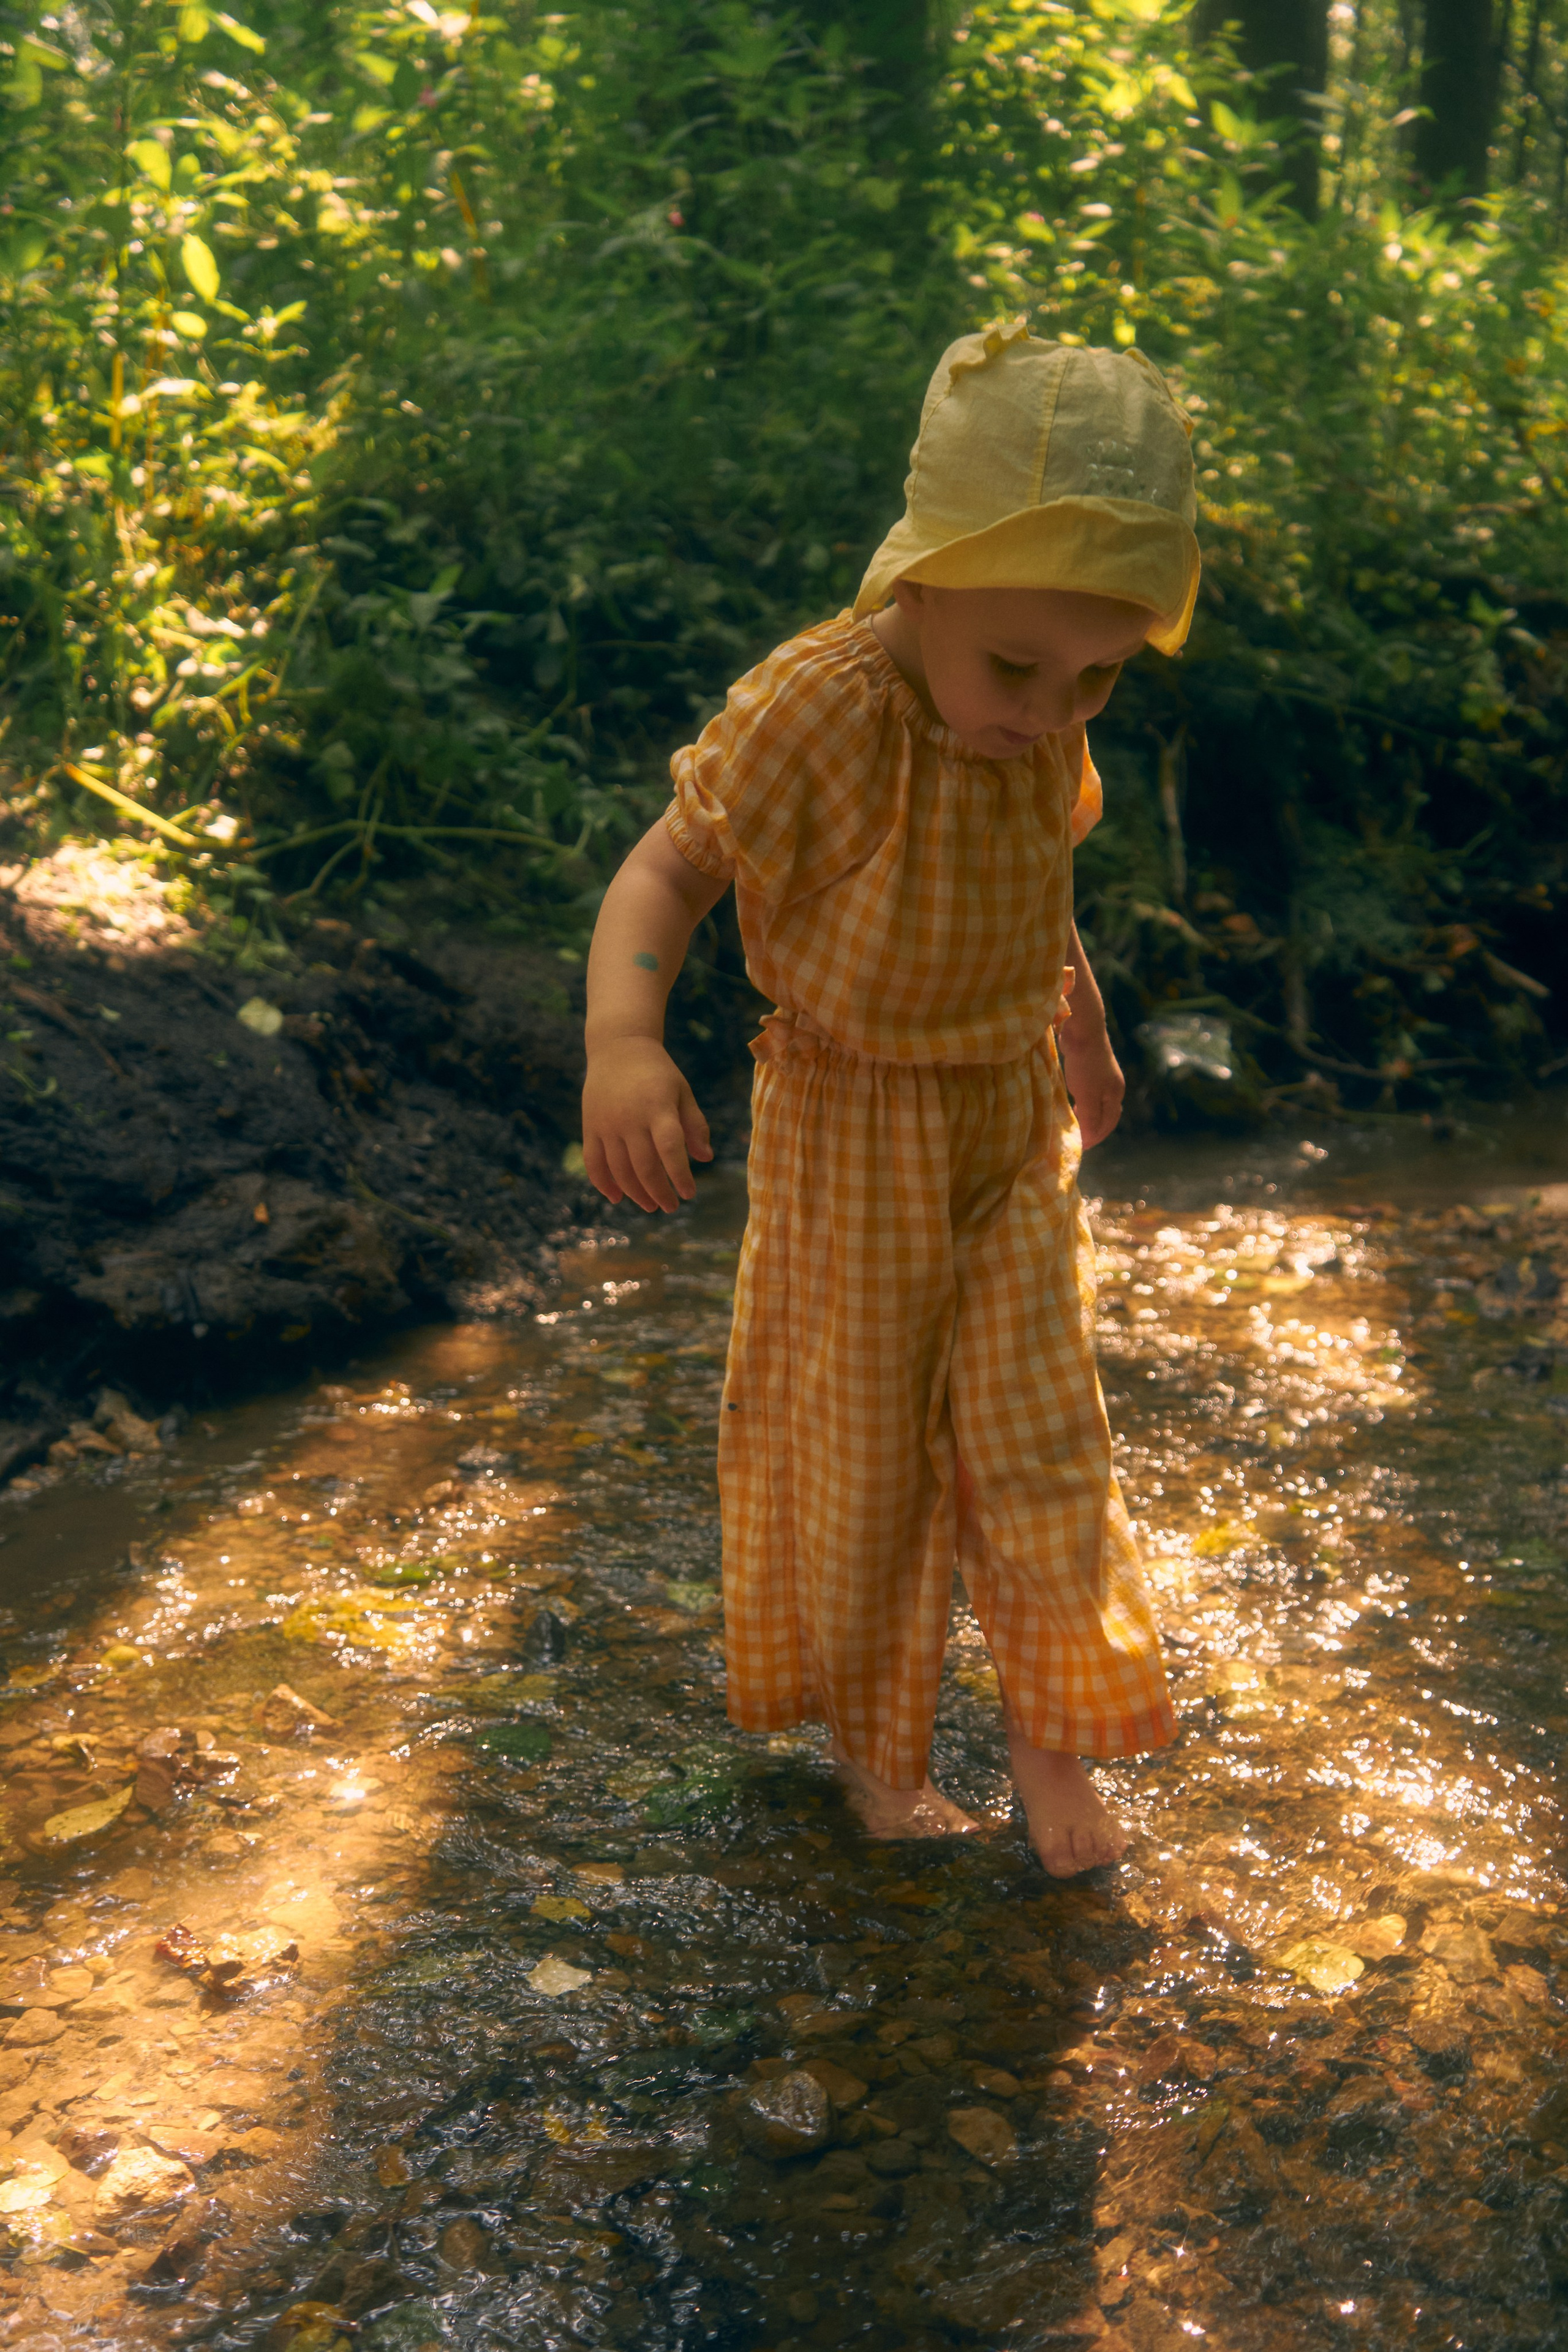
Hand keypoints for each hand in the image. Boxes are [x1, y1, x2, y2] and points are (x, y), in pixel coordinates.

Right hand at [582, 1036, 712, 1212]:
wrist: (618, 1048)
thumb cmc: (658, 1073)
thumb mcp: (682, 1092)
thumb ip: (695, 1125)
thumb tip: (705, 1158)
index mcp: (657, 1107)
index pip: (670, 1149)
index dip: (680, 1175)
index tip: (689, 1194)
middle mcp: (630, 1117)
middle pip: (644, 1166)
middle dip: (659, 1192)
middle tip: (671, 1207)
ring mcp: (607, 1123)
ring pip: (619, 1169)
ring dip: (635, 1193)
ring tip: (651, 1205)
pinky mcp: (590, 1126)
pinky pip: (593, 1162)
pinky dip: (603, 1183)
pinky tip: (616, 1197)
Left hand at [1059, 1016, 1124, 1148]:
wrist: (1084, 1031)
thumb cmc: (1085, 1066)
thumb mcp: (1087, 1096)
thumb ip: (1089, 1118)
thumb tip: (1089, 1138)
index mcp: (1115, 1095)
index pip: (1108, 1124)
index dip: (1095, 1137)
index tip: (1082, 1147)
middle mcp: (1113, 1086)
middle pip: (1107, 1114)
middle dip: (1095, 1128)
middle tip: (1080, 1138)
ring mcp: (1105, 1075)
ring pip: (1099, 1102)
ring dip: (1089, 1114)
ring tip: (1076, 1121)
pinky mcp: (1094, 1065)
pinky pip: (1091, 1090)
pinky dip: (1085, 1101)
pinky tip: (1074, 1099)